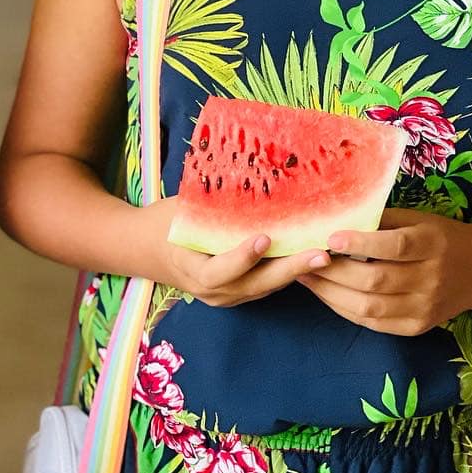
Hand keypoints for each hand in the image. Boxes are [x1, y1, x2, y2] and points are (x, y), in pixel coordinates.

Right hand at [149, 198, 330, 306]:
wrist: (145, 248)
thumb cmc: (164, 222)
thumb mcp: (181, 210)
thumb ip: (210, 206)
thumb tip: (245, 175)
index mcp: (192, 268)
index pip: (220, 270)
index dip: (243, 257)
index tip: (265, 238)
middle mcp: (211, 291)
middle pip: (255, 285)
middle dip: (290, 270)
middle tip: (321, 254)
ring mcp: (225, 297)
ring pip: (265, 287)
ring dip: (296, 272)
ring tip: (326, 254)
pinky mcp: (237, 294)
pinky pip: (265, 286)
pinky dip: (287, 272)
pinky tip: (310, 256)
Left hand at [296, 208, 471, 334]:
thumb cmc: (438, 237)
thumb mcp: (417, 219)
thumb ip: (380, 221)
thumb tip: (333, 218)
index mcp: (432, 245)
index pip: (394, 246)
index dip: (361, 244)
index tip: (330, 237)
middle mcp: (430, 280)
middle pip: (375, 281)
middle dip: (333, 271)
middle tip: (304, 258)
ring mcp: (424, 309)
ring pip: (369, 306)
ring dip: (330, 293)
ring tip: (304, 276)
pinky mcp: (416, 328)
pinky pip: (372, 323)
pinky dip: (343, 308)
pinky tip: (325, 293)